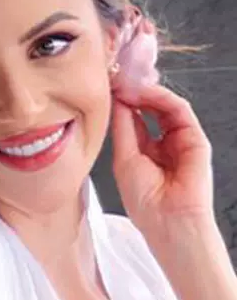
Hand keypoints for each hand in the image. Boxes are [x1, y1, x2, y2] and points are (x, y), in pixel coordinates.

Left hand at [110, 82, 214, 241]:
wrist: (168, 220)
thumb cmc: (145, 201)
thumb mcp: (124, 158)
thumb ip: (123, 128)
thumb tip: (117, 102)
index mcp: (142, 152)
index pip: (132, 119)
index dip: (119, 102)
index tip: (104, 87)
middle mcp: (161, 143)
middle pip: (148, 108)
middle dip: (131, 92)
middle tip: (114, 79)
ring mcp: (179, 139)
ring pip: (163, 105)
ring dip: (144, 91)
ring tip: (126, 83)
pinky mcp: (194, 138)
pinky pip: (179, 110)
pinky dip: (161, 97)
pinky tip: (144, 92)